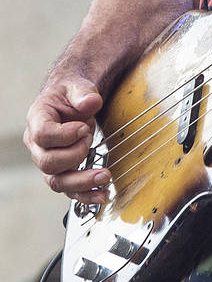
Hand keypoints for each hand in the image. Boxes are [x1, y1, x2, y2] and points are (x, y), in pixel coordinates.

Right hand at [23, 74, 109, 202]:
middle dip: (74, 155)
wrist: (71, 101)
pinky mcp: (61, 171)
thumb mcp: (77, 86)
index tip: (84, 128)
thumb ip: (83, 93)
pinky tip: (101, 195)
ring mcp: (48, 160)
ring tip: (104, 176)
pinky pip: (69, 189)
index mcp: (38, 119)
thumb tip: (91, 102)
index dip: (64, 135)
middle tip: (90, 140)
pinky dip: (85, 195)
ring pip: (57, 181)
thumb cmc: (70, 94)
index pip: (42, 135)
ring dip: (82, 181)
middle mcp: (38, 145)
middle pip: (48, 162)